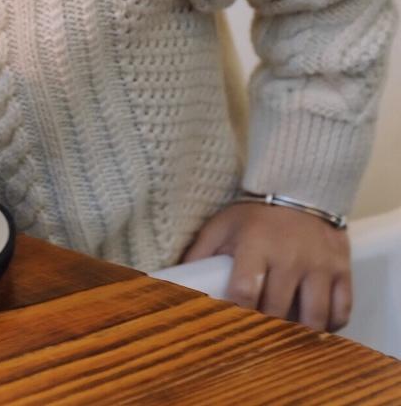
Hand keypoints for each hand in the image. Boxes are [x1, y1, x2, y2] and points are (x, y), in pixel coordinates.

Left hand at [181, 202, 351, 330]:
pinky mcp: (342, 270)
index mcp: (255, 245)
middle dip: (267, 327)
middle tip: (259, 334)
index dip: (238, 313)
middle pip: (278, 310)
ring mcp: (320, 265)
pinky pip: (341, 311)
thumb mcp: (222, 225)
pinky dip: (330, 325)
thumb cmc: (255, 213)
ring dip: (300, 332)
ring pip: (314, 317)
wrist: (300, 187)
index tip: (232, 325)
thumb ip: (201, 252)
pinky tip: (314, 324)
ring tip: (287, 334)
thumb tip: (177, 280)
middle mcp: (290, 257)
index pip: (245, 291)